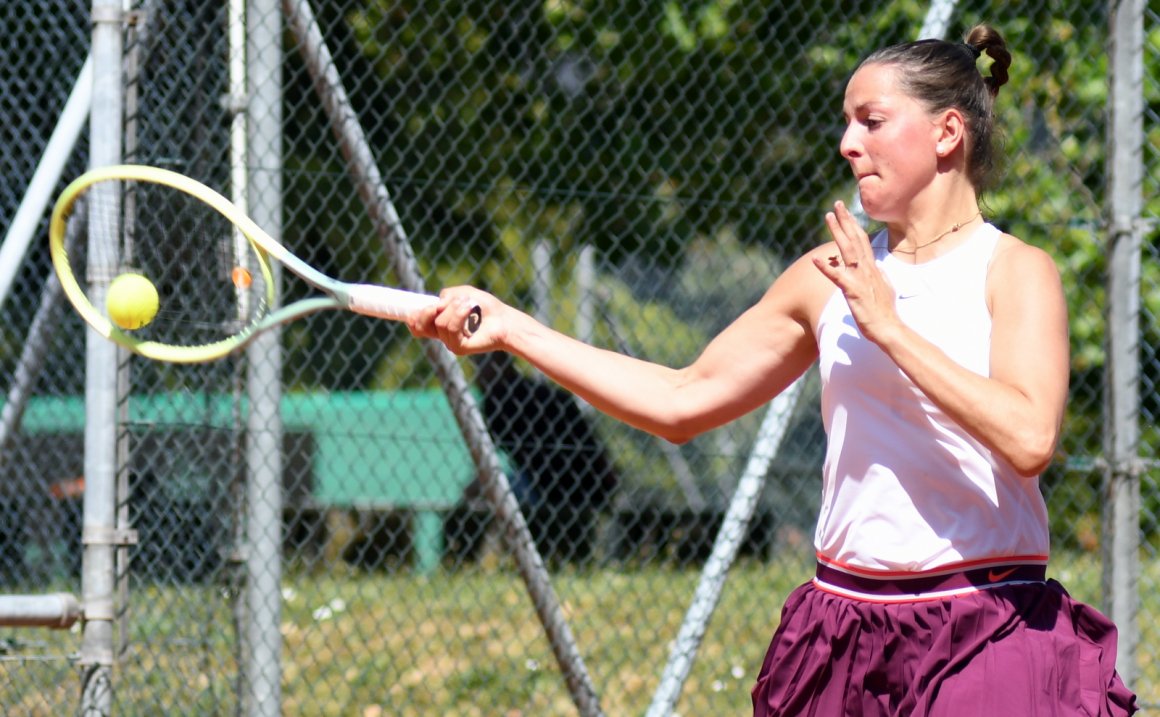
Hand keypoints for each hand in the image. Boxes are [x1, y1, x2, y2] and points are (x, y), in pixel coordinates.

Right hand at [406, 285, 505, 354]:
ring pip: (439, 323)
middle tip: (440, 304)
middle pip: (420, 327)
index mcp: (440, 322)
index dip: (412, 318)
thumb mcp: (462, 294)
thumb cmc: (485, 307)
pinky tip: (469, 308)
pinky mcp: (458, 348)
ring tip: (468, 304)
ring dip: (454, 308)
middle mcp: (443, 335)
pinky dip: (459, 314)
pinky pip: (451, 329)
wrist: (504, 320)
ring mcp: (450, 343)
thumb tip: (437, 306)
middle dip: (426, 312)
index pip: (417, 326)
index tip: (414, 309)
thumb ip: (446, 296)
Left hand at [812, 200, 899, 344]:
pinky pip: (837, 277)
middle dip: (846, 220)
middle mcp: (867, 268)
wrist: (888, 328)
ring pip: (847, 250)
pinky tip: (815, 259)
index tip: (847, 213)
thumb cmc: (885, 312)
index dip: (854, 225)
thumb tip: (879, 268)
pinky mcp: (853, 291)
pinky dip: (825, 268)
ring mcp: (860, 278)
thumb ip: (881, 276)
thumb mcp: (886, 288)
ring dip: (837, 232)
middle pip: (855, 239)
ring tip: (828, 217)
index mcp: (872, 268)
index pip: (863, 241)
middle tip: (837, 204)